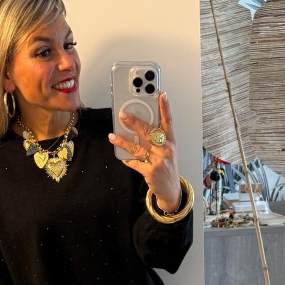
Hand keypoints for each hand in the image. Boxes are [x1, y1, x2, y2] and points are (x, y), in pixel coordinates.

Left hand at [108, 91, 181, 210]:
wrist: (171, 190)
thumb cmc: (167, 167)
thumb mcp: (167, 151)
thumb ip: (157, 139)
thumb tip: (139, 126)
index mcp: (171, 142)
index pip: (168, 121)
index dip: (165, 107)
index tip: (160, 94)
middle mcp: (166, 149)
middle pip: (149, 132)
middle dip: (135, 122)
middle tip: (123, 115)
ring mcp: (158, 161)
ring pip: (138, 147)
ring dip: (123, 141)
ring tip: (113, 136)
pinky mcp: (151, 171)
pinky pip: (135, 163)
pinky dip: (127, 159)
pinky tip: (122, 156)